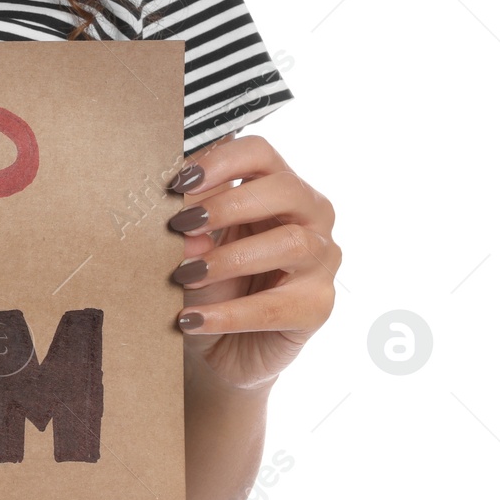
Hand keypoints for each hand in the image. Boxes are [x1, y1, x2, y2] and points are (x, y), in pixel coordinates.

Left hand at [166, 133, 338, 390]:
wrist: (216, 346)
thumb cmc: (207, 282)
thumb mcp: (192, 244)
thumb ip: (191, 221)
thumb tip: (184, 219)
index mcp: (275, 186)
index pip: (259, 153)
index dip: (220, 162)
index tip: (178, 182)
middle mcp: (309, 216)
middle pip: (285, 189)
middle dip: (228, 205)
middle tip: (180, 225)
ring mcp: (321, 260)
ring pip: (291, 243)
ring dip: (229, 258)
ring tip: (184, 275)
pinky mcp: (317, 306)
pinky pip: (276, 306)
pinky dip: (228, 314)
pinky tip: (191, 319)